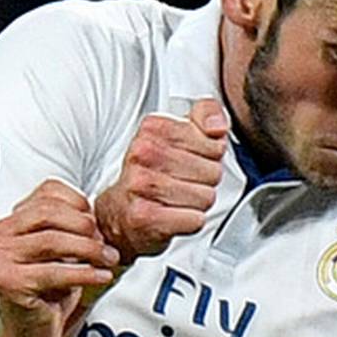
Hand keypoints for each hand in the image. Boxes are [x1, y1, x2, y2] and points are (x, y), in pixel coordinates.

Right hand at [0, 182, 117, 336]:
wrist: (32, 330)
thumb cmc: (48, 289)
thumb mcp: (63, 251)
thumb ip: (74, 228)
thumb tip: (100, 217)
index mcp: (14, 219)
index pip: (47, 192)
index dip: (78, 202)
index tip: (96, 220)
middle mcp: (3, 233)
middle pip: (50, 213)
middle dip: (85, 226)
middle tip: (106, 243)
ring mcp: (2, 256)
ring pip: (52, 241)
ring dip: (89, 249)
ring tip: (109, 259)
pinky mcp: (10, 281)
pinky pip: (53, 272)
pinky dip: (84, 273)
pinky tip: (101, 276)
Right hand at [93, 99, 227, 261]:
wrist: (119, 211)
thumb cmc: (153, 173)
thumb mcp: (181, 134)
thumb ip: (207, 115)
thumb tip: (217, 126)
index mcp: (153, 128)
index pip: (214, 146)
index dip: (211, 158)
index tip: (194, 160)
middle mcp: (143, 153)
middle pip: (213, 173)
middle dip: (205, 182)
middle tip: (185, 183)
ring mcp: (141, 184)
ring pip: (205, 197)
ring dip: (197, 203)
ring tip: (178, 199)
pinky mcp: (144, 216)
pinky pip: (194, 220)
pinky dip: (190, 221)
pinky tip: (174, 214)